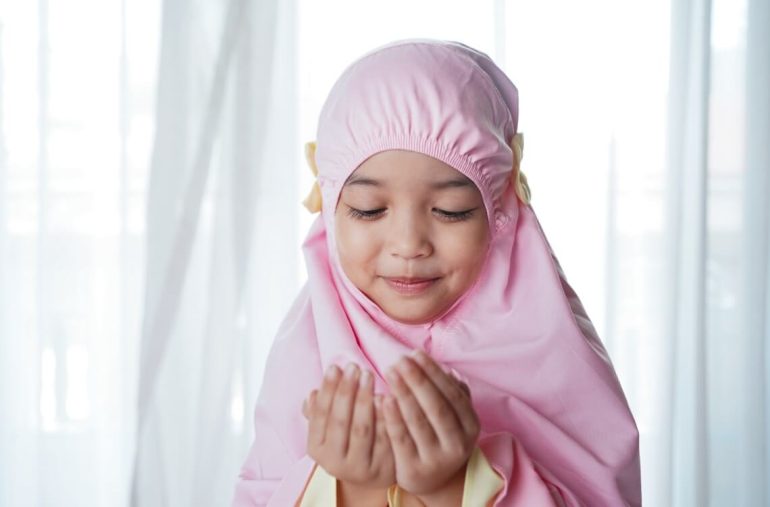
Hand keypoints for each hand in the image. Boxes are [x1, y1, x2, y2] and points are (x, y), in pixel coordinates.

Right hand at [302, 363, 395, 488]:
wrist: (372, 475)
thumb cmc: (347, 441)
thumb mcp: (329, 429)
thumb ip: (320, 411)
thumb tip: (313, 394)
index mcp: (316, 449)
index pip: (320, 415)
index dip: (327, 390)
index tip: (335, 367)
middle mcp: (333, 463)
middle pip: (339, 421)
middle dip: (346, 391)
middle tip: (354, 366)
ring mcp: (358, 468)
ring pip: (361, 429)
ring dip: (364, 399)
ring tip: (368, 375)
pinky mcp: (382, 469)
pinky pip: (383, 438)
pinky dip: (384, 416)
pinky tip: (386, 396)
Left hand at [382, 350, 479, 496]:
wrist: (433, 479)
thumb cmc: (440, 435)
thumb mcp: (453, 416)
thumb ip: (449, 390)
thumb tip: (437, 364)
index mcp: (471, 425)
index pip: (452, 394)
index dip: (433, 372)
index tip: (415, 353)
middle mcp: (458, 444)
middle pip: (436, 406)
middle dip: (417, 380)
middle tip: (399, 360)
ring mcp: (437, 459)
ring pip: (418, 421)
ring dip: (403, 392)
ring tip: (389, 372)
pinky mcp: (415, 469)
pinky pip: (401, 439)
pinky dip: (392, 417)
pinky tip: (383, 398)